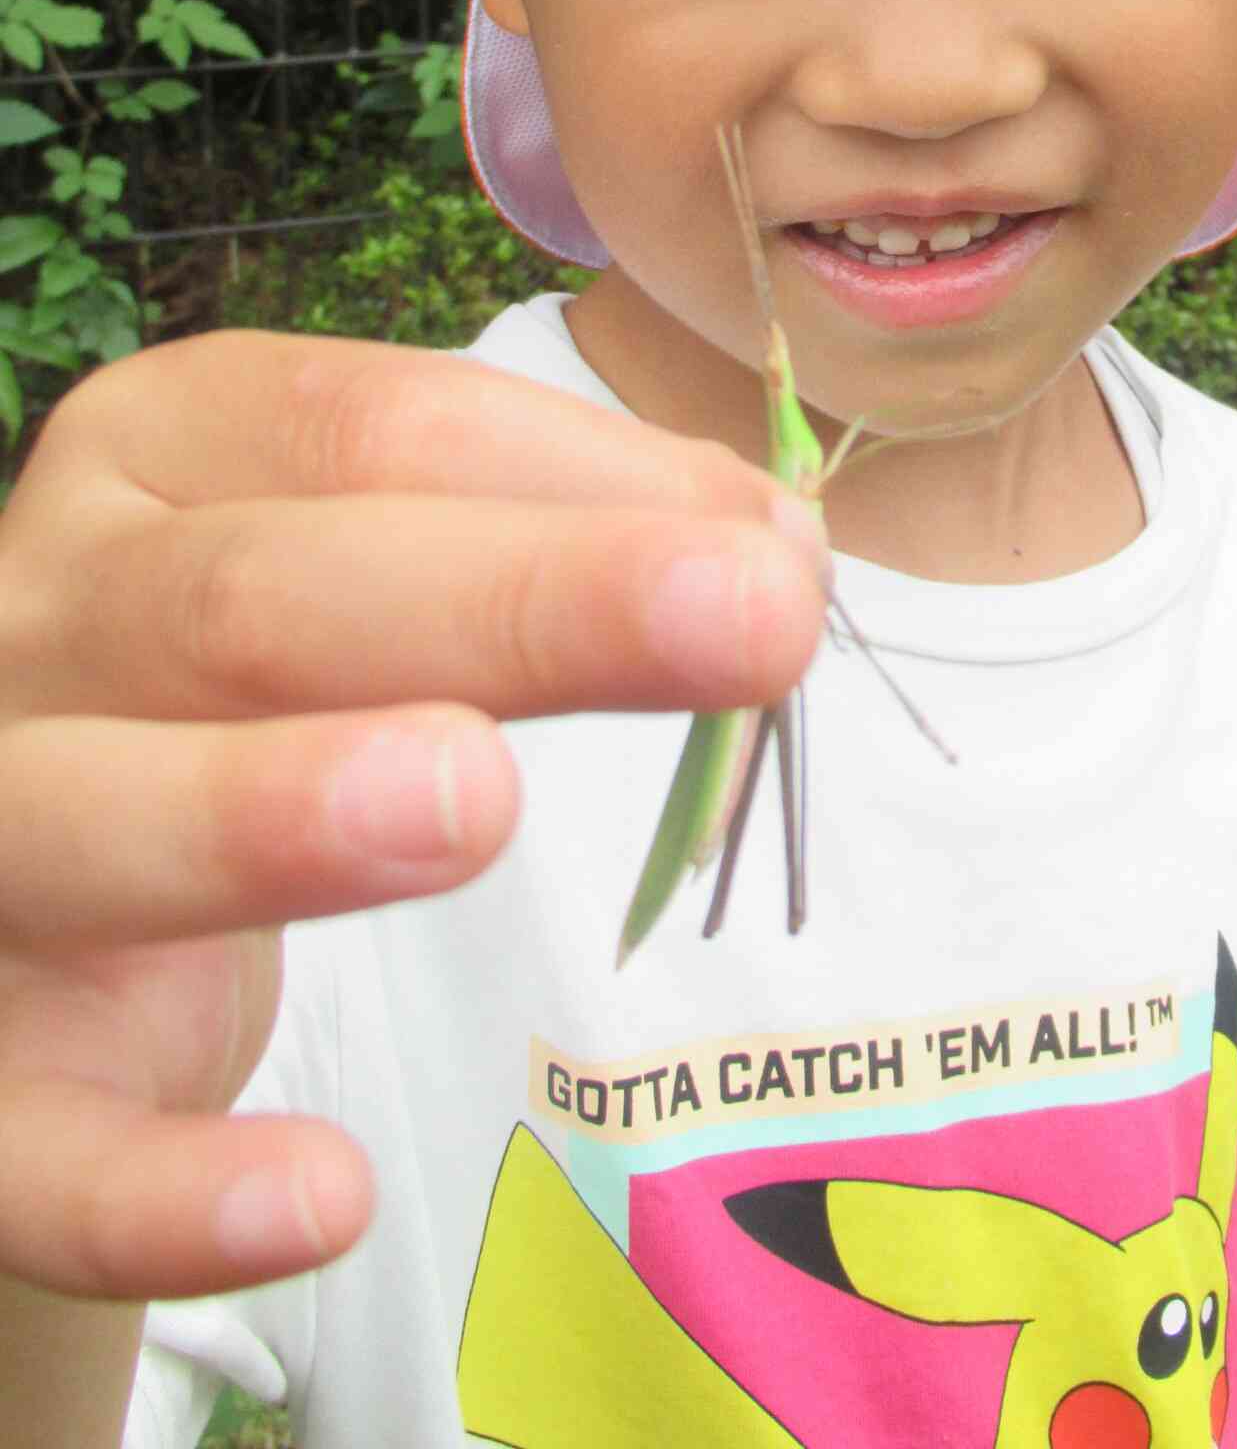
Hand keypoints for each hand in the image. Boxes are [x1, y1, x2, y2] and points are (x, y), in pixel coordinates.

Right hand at [0, 332, 826, 1301]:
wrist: (40, 887)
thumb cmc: (258, 684)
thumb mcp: (386, 566)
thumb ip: (556, 544)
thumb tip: (775, 550)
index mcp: (158, 456)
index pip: (367, 429)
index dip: (580, 477)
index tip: (775, 543)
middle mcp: (35, 616)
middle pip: (252, 600)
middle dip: (513, 605)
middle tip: (743, 621)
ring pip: (85, 817)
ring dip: (268, 813)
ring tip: (475, 804)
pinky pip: (37, 1142)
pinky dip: (162, 1184)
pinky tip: (322, 1193)